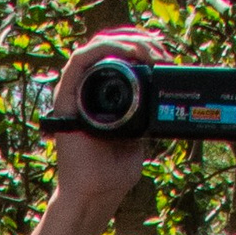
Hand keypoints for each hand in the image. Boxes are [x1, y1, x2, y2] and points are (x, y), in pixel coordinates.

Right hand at [43, 27, 170, 226]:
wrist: (95, 194)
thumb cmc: (114, 171)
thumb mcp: (141, 132)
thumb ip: (148, 110)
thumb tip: (171, 90)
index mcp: (104, 94)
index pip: (122, 54)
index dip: (145, 46)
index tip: (166, 55)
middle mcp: (87, 88)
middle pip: (113, 44)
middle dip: (140, 40)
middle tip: (162, 53)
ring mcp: (75, 91)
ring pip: (98, 45)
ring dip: (126, 40)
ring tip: (148, 51)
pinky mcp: (64, 98)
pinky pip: (80, 60)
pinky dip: (104, 49)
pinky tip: (127, 53)